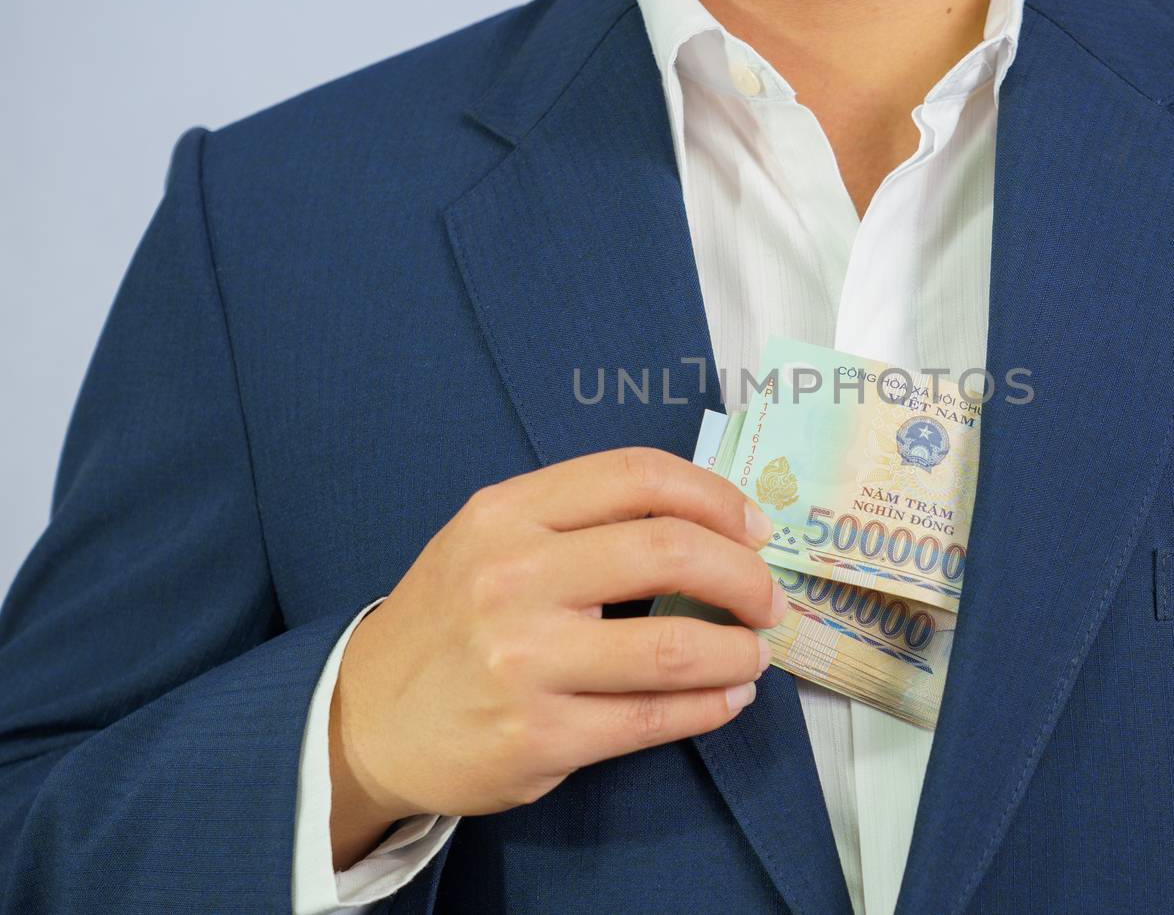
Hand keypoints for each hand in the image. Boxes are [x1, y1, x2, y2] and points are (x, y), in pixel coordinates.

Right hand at [326, 447, 783, 866]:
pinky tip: (726, 697)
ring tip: (753, 653)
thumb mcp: (492, 539)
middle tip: (768, 598)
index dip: (717, 497)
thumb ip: (583, 520)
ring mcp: (523, 661)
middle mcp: (512, 578)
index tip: (755, 528)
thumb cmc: (451, 619)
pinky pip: (653, 719)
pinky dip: (710, 706)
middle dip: (745, 576)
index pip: (639, 476)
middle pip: (670, 552)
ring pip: (674, 648)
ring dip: (739, 650)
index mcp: (507, 513)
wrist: (366, 717)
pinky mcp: (537, 737)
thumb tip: (712, 523)